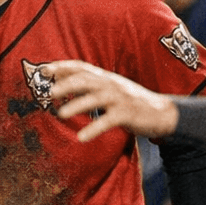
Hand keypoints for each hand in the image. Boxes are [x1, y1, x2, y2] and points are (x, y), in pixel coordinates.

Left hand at [45, 59, 178, 141]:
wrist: (161, 112)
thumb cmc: (130, 101)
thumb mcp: (110, 88)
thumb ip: (90, 85)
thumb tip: (61, 83)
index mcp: (105, 77)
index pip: (81, 67)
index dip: (63, 67)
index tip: (44, 70)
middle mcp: (111, 84)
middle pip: (86, 80)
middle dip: (67, 84)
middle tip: (49, 92)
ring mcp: (120, 98)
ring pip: (95, 99)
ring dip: (77, 105)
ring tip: (61, 114)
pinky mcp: (127, 114)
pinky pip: (108, 121)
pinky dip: (94, 129)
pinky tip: (81, 138)